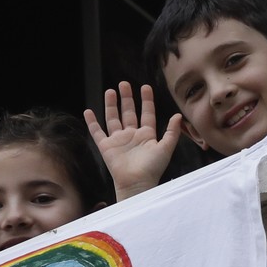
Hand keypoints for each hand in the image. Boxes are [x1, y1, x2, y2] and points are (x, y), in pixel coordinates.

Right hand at [84, 81, 182, 200]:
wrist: (136, 183)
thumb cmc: (152, 169)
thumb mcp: (166, 148)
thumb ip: (172, 132)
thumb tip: (178, 115)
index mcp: (146, 135)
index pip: (147, 113)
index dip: (146, 100)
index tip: (145, 87)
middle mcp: (131, 135)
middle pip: (128, 112)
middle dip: (127, 98)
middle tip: (124, 84)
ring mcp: (118, 140)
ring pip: (113, 118)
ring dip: (111, 105)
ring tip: (110, 91)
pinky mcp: (106, 147)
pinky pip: (97, 132)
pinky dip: (92, 122)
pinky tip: (88, 111)